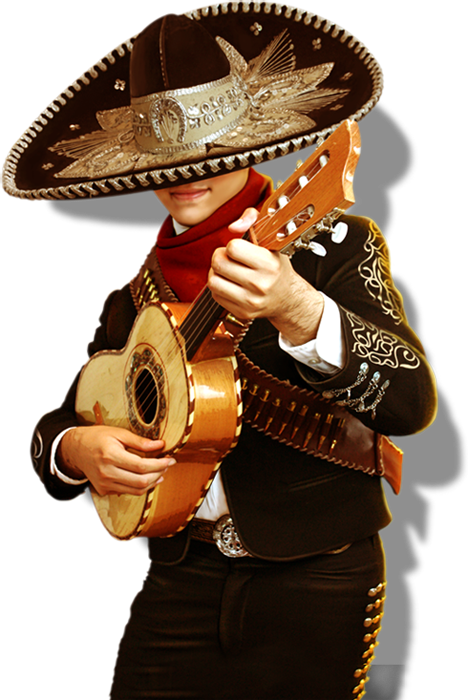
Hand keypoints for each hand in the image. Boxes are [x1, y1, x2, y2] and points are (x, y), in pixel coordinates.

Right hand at [57, 425, 174, 495]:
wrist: (75, 450)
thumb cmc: (96, 437)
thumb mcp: (118, 433)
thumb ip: (139, 441)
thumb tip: (160, 445)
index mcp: (110, 456)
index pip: (141, 466)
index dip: (159, 464)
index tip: (170, 459)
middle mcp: (106, 473)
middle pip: (141, 481)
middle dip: (159, 474)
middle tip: (167, 465)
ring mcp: (104, 484)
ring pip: (136, 490)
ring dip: (152, 482)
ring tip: (161, 472)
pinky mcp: (104, 490)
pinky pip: (128, 492)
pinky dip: (140, 486)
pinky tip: (148, 477)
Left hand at [208, 208, 324, 345]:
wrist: (287, 298)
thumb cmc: (276, 268)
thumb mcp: (271, 241)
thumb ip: (252, 221)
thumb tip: (233, 226)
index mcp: (269, 264)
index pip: (233, 248)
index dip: (232, 245)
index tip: (239, 249)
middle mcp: (260, 284)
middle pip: (219, 263)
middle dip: (221, 257)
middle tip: (229, 259)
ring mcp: (250, 301)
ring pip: (213, 281)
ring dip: (216, 273)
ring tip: (227, 272)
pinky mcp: (241, 312)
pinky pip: (215, 295)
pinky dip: (219, 288)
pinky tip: (230, 284)